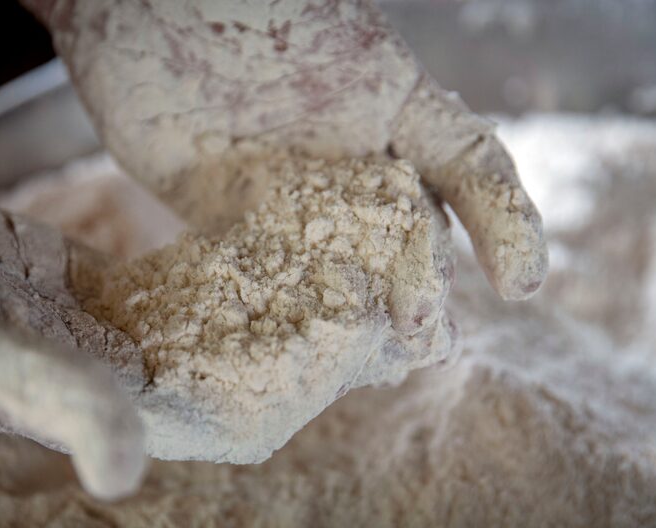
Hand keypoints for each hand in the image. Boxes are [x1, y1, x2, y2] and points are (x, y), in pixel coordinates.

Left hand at [24, 0, 546, 299]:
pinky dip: (290, 311)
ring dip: (369, 317)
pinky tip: (301, 346)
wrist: (134, 8)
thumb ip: (362, 90)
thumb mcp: (315, 29)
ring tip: (381, 363)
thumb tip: (414, 154)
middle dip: (426, 286)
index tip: (520, 285)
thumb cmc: (231, 0)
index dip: (502, 223)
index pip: (468, 166)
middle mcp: (351, 157)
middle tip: (423, 335)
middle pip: (410, 234)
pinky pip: (272, 274)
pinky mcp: (232, 219)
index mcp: (391, 104)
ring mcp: (293, 194)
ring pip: (349, 269)